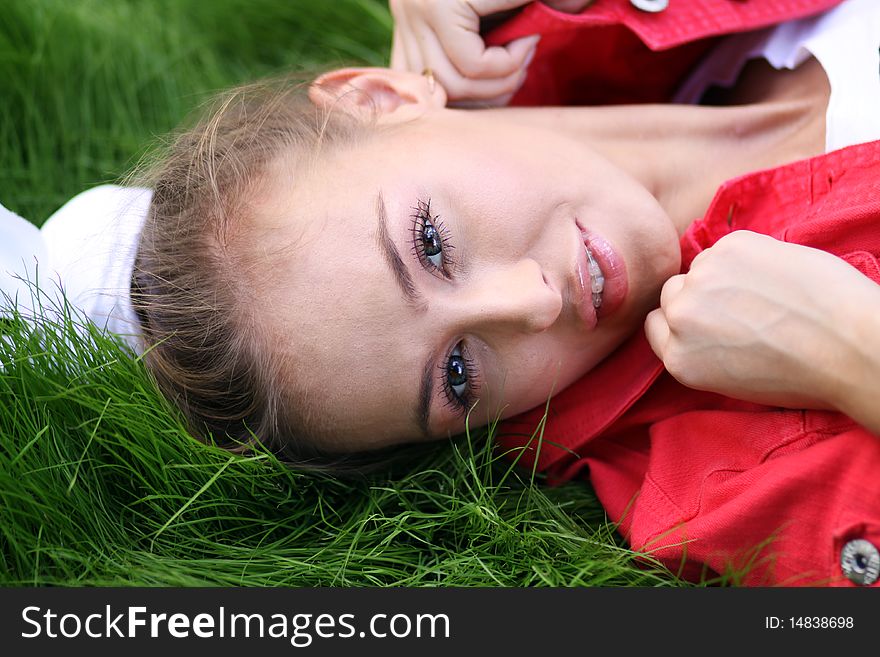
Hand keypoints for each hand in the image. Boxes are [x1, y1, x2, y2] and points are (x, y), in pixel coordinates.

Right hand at [389, 0, 540, 105]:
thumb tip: (579, 7)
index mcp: (440, 2)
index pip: (475, 64)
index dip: (513, 61)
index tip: (533, 38)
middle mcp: (414, 15)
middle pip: (452, 84)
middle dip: (497, 82)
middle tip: (522, 58)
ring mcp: (404, 26)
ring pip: (435, 89)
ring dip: (477, 93)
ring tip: (505, 71)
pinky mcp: (403, 34)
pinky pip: (421, 81)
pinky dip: (453, 90)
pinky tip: (481, 79)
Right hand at [644, 231, 879, 412]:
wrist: (852, 345)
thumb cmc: (805, 374)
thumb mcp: (732, 382)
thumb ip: (699, 352)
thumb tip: (699, 323)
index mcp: (679, 360)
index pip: (656, 326)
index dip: (682, 323)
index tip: (706, 322)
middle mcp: (681, 319)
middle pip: (672, 294)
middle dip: (698, 297)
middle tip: (739, 306)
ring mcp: (703, 279)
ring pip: (700, 267)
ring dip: (722, 274)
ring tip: (765, 292)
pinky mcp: (731, 247)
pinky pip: (728, 246)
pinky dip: (749, 256)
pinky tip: (777, 276)